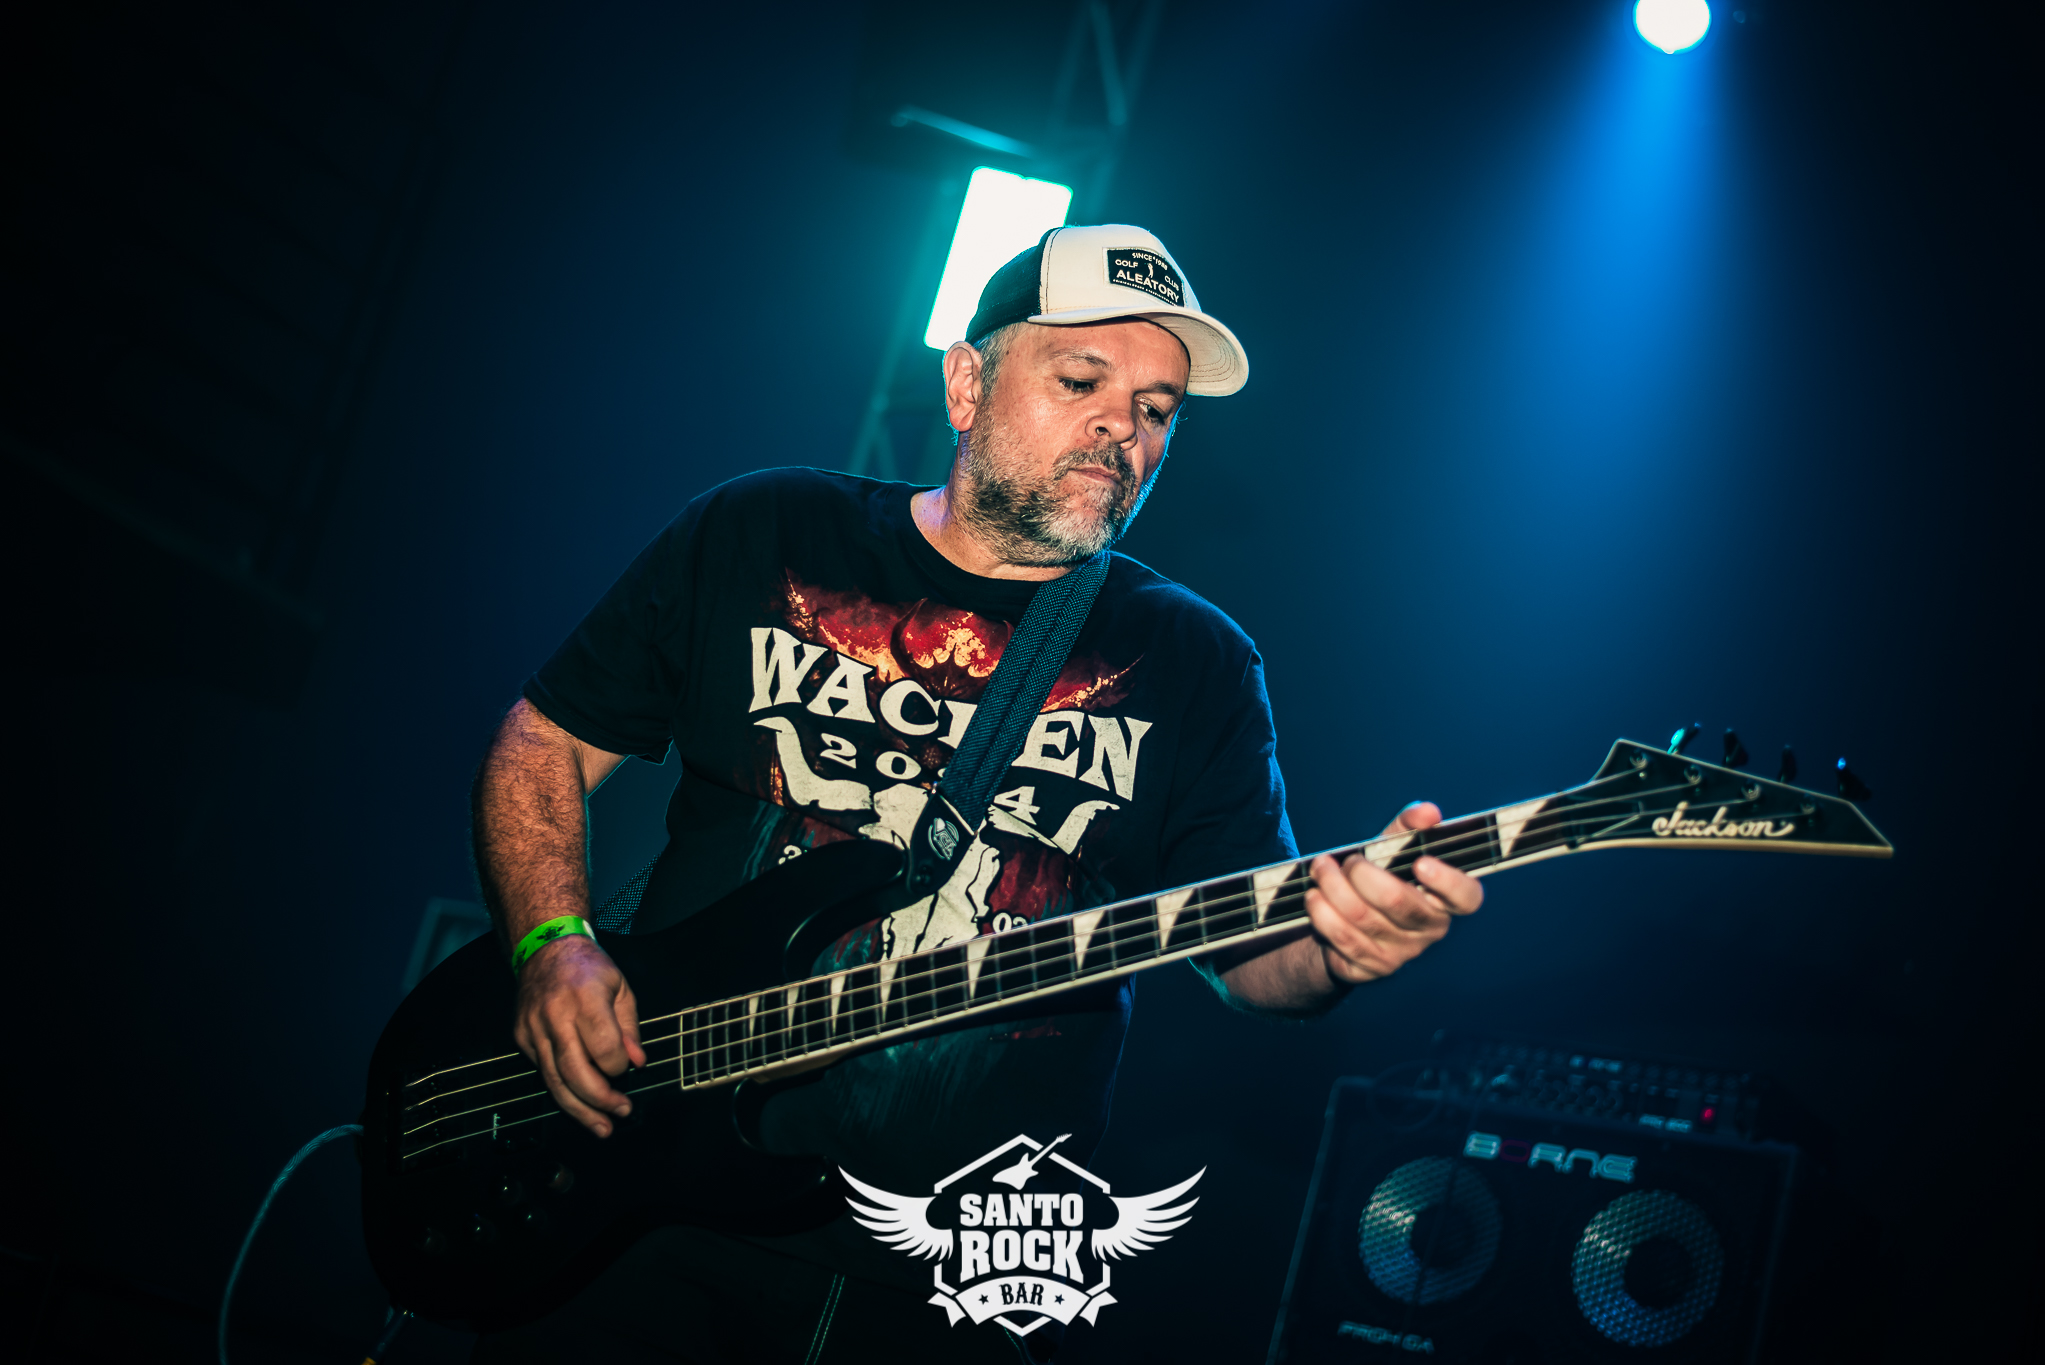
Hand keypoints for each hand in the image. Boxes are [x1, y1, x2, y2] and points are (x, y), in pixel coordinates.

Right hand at [512, 935, 646, 1136]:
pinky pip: (542, 1072)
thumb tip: (637, 1063)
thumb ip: (629, 1029)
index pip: (603, 1049)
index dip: (619, 1066)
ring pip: (554, 1080)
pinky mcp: (521, 1038)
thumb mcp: (621, 988)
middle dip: (600, 1100)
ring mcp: (533, 1028)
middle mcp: (555, 1016)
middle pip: (575, 1072)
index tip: (627, 1066)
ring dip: (579, 1109)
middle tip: (620, 1114)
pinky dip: (562, 1091)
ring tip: (601, 1127)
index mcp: (585, 999)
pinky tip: (579, 1104)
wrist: (545, 949)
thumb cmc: (589, 968)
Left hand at [1304, 801, 1483, 984]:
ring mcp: (1401, 953)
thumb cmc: (1379, 878)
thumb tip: (1428, 811)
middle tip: (1347, 860)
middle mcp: (1429, 929)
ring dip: (1333, 888)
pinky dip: (1323, 913)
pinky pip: (1343, 939)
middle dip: (1362, 874)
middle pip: (1398, 902)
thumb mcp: (1391, 850)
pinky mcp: (1371, 968)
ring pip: (1362, 918)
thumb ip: (1408, 828)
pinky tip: (1314, 897)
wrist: (1344, 922)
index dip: (1448, 881)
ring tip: (1320, 869)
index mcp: (1444, 899)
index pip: (1467, 897)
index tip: (1420, 862)